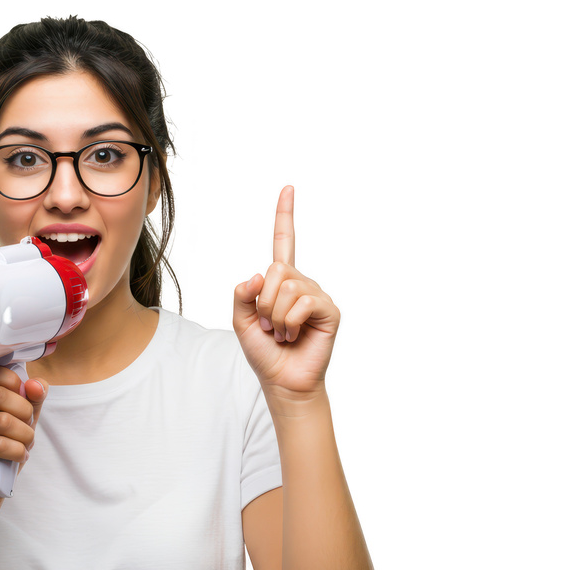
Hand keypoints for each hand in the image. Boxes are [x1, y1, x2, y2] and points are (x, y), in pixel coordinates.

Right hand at [0, 365, 47, 500]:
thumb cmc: (5, 444)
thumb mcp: (23, 418)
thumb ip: (33, 397)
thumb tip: (36, 384)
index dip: (17, 385)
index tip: (24, 402)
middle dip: (25, 412)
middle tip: (28, 427)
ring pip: (1, 421)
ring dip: (24, 435)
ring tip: (25, 444)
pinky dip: (17, 451)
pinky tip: (20, 456)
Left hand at [232, 186, 339, 403]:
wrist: (282, 381)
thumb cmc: (264, 351)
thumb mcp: (240, 321)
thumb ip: (241, 295)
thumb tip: (258, 274)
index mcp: (279, 281)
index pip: (283, 242)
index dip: (285, 215)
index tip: (288, 188)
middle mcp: (301, 282)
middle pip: (276, 270)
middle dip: (262, 301)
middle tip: (266, 325)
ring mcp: (317, 295)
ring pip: (286, 287)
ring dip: (274, 316)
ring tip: (281, 332)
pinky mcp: (329, 310)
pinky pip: (302, 302)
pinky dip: (289, 322)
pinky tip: (294, 335)